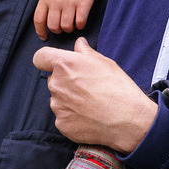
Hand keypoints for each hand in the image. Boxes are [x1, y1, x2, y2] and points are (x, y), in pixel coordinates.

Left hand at [33, 0, 104, 38]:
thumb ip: (47, 1)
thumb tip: (46, 18)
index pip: (39, 19)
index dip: (41, 31)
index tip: (44, 36)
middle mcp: (56, 1)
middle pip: (53, 26)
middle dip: (57, 30)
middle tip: (62, 26)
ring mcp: (70, 3)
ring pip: (67, 27)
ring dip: (70, 28)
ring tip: (72, 23)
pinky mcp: (84, 3)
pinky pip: (80, 23)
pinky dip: (80, 25)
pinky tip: (81, 20)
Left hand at [33, 37, 156, 153]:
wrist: (128, 119)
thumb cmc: (118, 88)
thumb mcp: (104, 62)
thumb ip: (85, 52)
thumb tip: (79, 44)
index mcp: (64, 65)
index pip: (40, 57)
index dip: (47, 60)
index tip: (54, 64)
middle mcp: (56, 84)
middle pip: (52, 79)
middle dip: (64, 81)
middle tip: (84, 87)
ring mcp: (57, 106)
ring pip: (57, 98)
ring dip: (67, 99)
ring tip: (89, 103)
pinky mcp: (62, 124)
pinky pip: (62, 116)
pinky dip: (72, 116)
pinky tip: (88, 116)